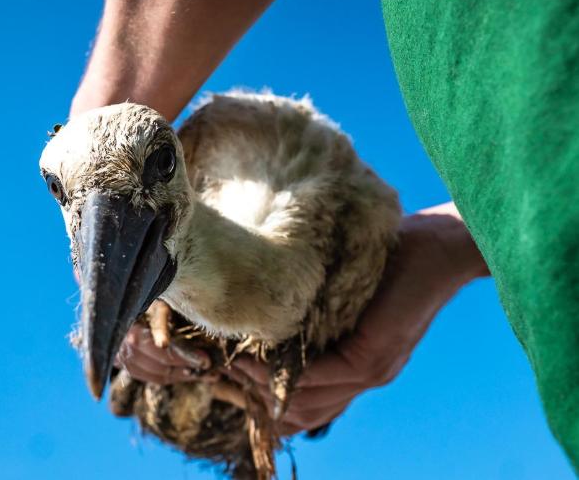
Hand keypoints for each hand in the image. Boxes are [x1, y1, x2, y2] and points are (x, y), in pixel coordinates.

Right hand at [114, 202, 488, 434]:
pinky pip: (318, 379)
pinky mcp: (372, 357)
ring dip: (258, 388)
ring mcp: (369, 372)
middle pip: (297, 413)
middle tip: (212, 372)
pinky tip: (250, 354)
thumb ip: (314, 299)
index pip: (301, 400)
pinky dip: (279, 374)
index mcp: (352, 364)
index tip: (220, 372)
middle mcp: (359, 377)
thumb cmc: (394, 256)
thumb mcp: (345, 283)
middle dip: (250, 399)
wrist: (446, 245)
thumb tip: (264, 289)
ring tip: (223, 364)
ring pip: (304, 404)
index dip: (258, 396)